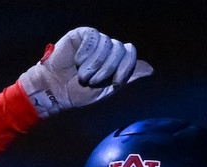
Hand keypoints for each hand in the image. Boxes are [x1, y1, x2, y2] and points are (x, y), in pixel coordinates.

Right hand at [18, 27, 152, 118]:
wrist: (55, 90)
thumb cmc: (79, 92)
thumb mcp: (107, 89)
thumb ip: (127, 77)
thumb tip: (151, 69)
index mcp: (115, 60)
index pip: (130, 53)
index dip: (126, 67)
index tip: (115, 83)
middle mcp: (107, 48)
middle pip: (120, 49)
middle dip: (108, 68)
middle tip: (91, 81)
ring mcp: (95, 40)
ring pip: (107, 44)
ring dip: (95, 63)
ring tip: (82, 75)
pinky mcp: (81, 34)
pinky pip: (93, 37)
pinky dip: (85, 53)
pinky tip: (76, 61)